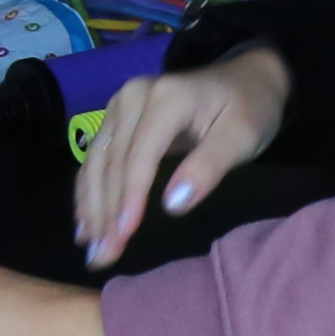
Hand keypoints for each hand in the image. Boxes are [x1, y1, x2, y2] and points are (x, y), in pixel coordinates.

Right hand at [75, 47, 290, 268]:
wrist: (245, 78)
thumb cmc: (249, 109)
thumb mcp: (242, 137)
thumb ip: (208, 168)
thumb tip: (172, 205)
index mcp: (166, 98)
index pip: (140, 157)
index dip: (129, 199)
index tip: (123, 236)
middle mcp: (133, 96)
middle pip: (113, 163)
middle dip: (106, 214)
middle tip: (102, 257)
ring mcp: (120, 105)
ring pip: (97, 163)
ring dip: (91, 209)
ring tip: (91, 249)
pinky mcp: (115, 117)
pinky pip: (96, 158)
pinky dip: (89, 193)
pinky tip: (85, 225)